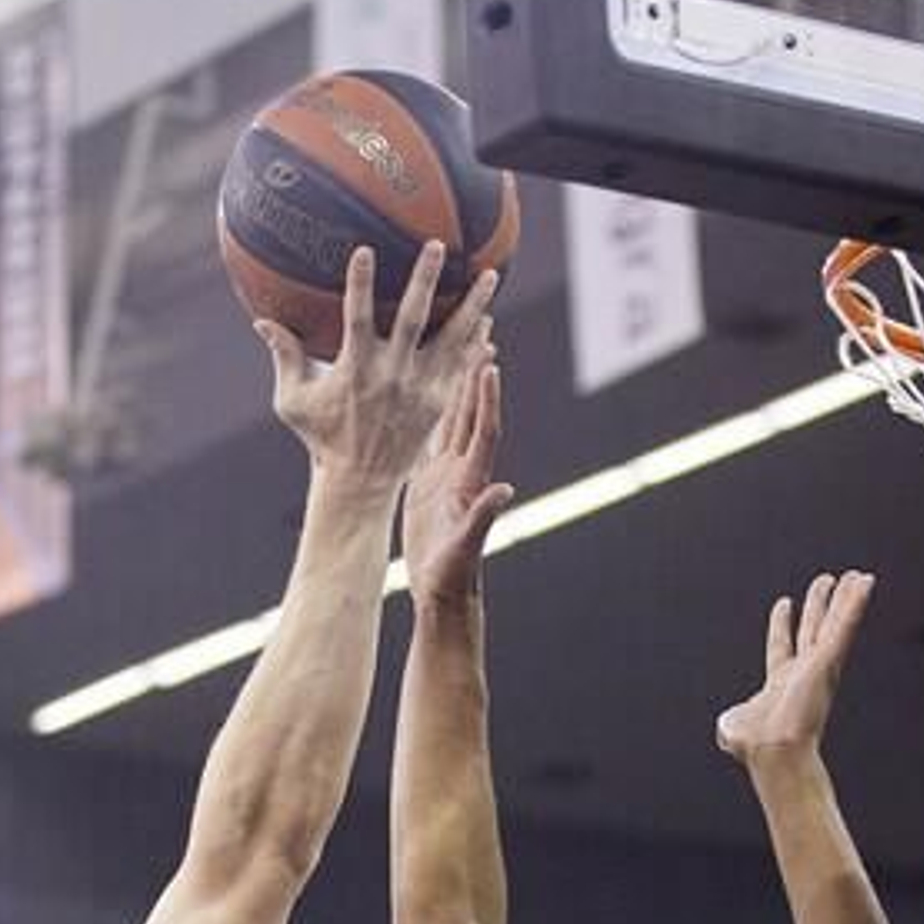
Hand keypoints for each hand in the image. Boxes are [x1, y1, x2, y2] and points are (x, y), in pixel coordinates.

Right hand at [256, 242, 498, 493]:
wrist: (361, 483)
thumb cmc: (323, 439)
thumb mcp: (294, 402)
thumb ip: (284, 357)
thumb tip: (261, 321)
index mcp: (356, 371)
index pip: (358, 318)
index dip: (360, 285)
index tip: (364, 250)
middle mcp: (392, 377)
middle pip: (413, 320)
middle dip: (425, 281)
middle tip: (436, 245)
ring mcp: (420, 390)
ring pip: (451, 340)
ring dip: (472, 306)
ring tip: (490, 275)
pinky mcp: (437, 404)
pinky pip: (460, 367)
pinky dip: (475, 343)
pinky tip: (488, 318)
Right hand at [402, 360, 514, 607]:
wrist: (441, 593)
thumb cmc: (453, 576)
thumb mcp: (465, 548)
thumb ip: (484, 517)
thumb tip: (504, 490)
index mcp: (470, 482)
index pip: (483, 431)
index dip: (486, 399)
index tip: (489, 363)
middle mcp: (462, 471)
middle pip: (471, 412)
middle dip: (475, 372)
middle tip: (481, 330)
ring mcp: (445, 475)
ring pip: (451, 417)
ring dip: (455, 382)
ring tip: (458, 343)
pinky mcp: (426, 483)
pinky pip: (428, 437)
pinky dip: (427, 411)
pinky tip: (419, 386)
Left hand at [716, 571, 874, 770]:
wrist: (772, 749)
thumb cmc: (754, 745)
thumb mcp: (733, 727)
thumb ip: (730, 722)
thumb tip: (727, 729)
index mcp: (780, 683)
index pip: (782, 646)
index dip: (782, 624)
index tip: (784, 603)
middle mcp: (803, 673)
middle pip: (813, 629)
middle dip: (819, 605)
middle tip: (827, 581)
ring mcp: (818, 665)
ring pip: (835, 624)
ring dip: (846, 600)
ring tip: (856, 577)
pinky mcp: (827, 660)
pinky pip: (843, 626)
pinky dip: (854, 604)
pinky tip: (864, 584)